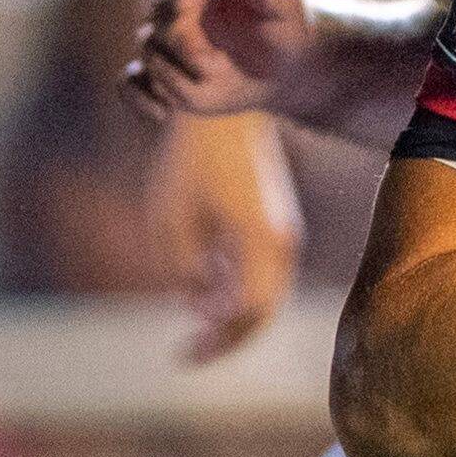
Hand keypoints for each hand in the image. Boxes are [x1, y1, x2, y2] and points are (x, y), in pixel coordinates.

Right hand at [126, 0, 317, 120]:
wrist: (282, 68)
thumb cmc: (285, 28)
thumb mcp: (287, 8)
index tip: (186, 6)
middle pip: (161, 10)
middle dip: (185, 39)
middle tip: (218, 61)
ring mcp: (163, 34)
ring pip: (149, 46)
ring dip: (180, 70)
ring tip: (218, 79)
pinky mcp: (160, 69)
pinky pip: (130, 82)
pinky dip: (139, 98)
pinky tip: (163, 114)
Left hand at [151, 110, 301, 363]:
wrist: (226, 102)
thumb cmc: (192, 157)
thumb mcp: (171, 218)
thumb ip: (183, 269)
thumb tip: (198, 303)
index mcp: (262, 245)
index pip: (246, 315)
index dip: (216, 341)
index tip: (183, 354)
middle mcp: (283, 243)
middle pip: (261, 313)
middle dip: (226, 339)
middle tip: (189, 354)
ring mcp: (284, 232)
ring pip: (265, 295)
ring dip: (230, 313)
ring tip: (193, 322)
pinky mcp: (276, 221)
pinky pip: (263, 272)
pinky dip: (236, 288)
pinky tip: (204, 291)